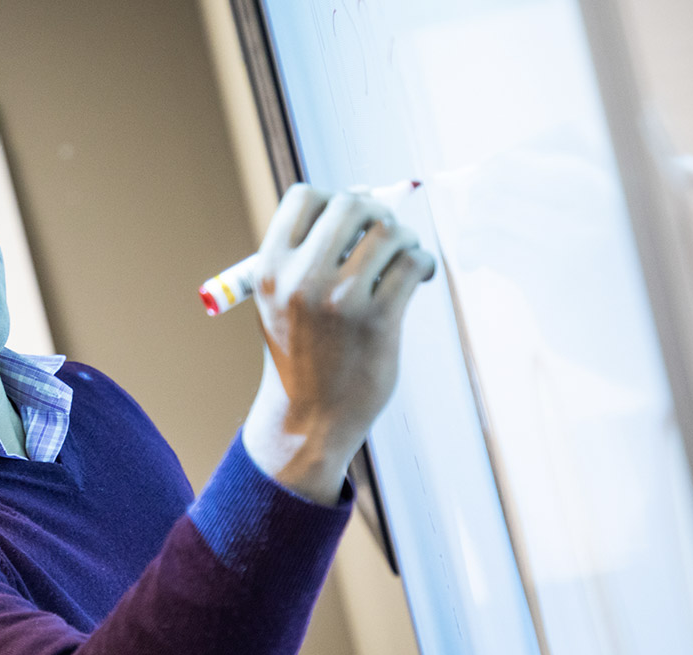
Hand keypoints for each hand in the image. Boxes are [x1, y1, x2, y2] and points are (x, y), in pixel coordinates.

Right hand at [241, 184, 434, 503]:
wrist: (309, 418)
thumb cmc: (301, 352)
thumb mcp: (281, 301)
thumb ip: (307, 255)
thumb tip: (364, 198)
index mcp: (271, 270)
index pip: (305, 198)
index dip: (333, 200)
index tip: (348, 225)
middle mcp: (300, 280)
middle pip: (350, 205)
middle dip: (375, 214)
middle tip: (384, 236)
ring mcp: (339, 301)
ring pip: (388, 231)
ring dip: (405, 238)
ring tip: (404, 258)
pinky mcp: (377, 321)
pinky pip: (413, 263)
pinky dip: (422, 264)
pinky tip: (417, 278)